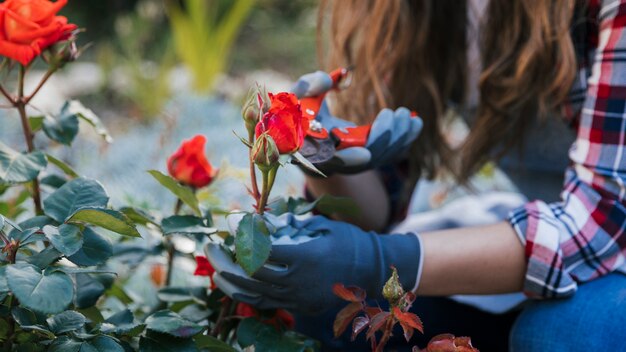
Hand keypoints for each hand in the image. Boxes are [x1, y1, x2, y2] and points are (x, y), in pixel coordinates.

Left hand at [205, 213, 421, 314]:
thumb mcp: (320, 226)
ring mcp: (298, 298)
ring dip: (231, 280)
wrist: (373, 271)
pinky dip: (246, 293)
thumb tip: (256, 222)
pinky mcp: (299, 307)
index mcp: (306, 257)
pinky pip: (266, 303)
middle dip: (226, 260)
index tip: (231, 225)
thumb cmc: (347, 241)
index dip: (243, 238)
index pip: (264, 250)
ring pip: (255, 294)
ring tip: (216, 267)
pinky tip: (233, 283)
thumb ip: (288, 226)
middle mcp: (299, 281)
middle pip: (252, 275)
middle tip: (210, 246)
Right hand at [292, 71, 422, 174]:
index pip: (332, 159)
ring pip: (381, 156)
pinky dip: (404, 139)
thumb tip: (326, 78)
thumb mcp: (298, 96)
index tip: (366, 155)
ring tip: (409, 115)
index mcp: (316, 148)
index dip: (348, 160)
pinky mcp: (368, 158)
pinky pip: (390, 153)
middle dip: (384, 137)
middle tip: (397, 113)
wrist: (308, 132)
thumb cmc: (301, 111)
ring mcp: (354, 162)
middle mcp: (337, 161)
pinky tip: (415, 122)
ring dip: (399, 137)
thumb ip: (308, 86)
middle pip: (365, 158)